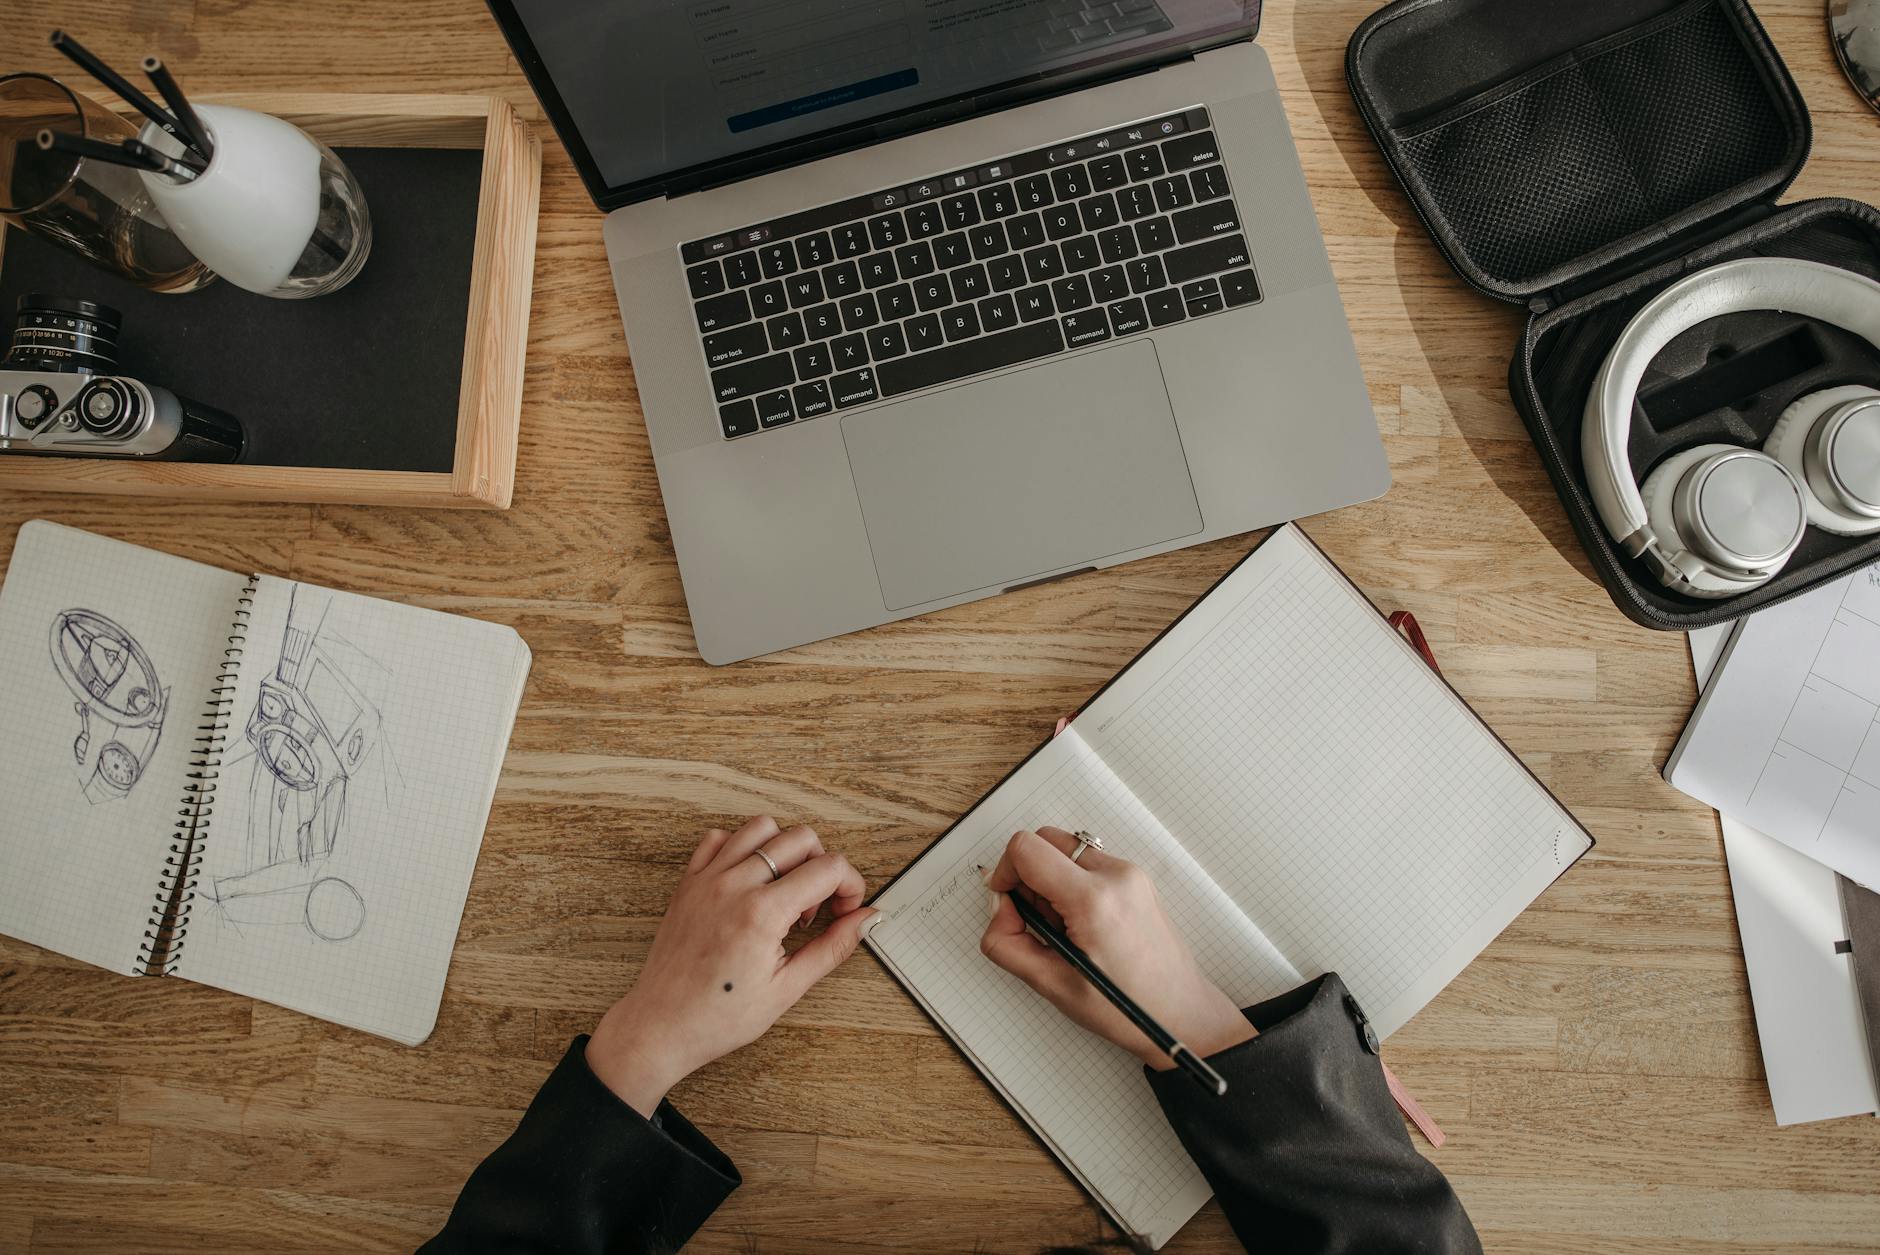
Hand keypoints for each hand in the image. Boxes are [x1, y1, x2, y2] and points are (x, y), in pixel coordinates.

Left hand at [586, 817, 873, 1115]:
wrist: (662, 1027)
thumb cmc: (718, 1017)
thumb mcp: (787, 989)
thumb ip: (833, 947)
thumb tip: (866, 921)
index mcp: (762, 913)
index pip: (829, 868)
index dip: (851, 887)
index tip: (846, 910)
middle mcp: (734, 886)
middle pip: (801, 838)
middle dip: (823, 866)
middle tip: (818, 906)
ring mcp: (707, 879)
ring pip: (762, 827)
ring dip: (785, 850)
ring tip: (784, 891)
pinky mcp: (689, 883)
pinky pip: (719, 839)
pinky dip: (742, 848)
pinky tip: (750, 882)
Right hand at [980, 827, 1254, 1068]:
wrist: (1181, 1014)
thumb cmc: (1126, 1008)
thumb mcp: (1051, 985)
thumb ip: (1007, 943)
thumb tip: (999, 910)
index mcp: (1092, 900)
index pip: (1027, 849)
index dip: (1004, 873)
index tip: (1007, 903)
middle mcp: (1115, 876)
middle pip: (1045, 840)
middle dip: (1028, 875)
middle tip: (1037, 922)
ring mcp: (1130, 874)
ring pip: (1066, 851)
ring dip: (1051, 880)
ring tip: (1064, 928)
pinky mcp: (1136, 879)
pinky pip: (1087, 863)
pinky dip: (1072, 884)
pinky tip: (1083, 925)